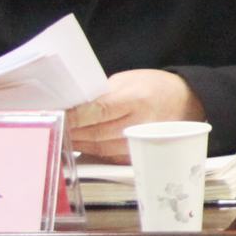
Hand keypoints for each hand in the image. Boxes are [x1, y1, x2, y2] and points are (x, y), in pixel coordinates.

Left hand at [66, 70, 204, 161]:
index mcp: (137, 99)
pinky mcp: (139, 155)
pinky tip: (78, 144)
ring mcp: (140, 143)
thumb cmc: (154, 88)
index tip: (54, 114)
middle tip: (49, 126)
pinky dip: (89, 150)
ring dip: (76, 142)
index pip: (98, 110)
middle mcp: (140, 124)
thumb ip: (101, 94)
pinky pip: (106, 155)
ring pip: (98, 147)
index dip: (73, 115)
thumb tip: (72, 107)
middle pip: (95, 132)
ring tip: (59, 135)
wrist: (186, 104)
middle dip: (69, 130)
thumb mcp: (128, 80)